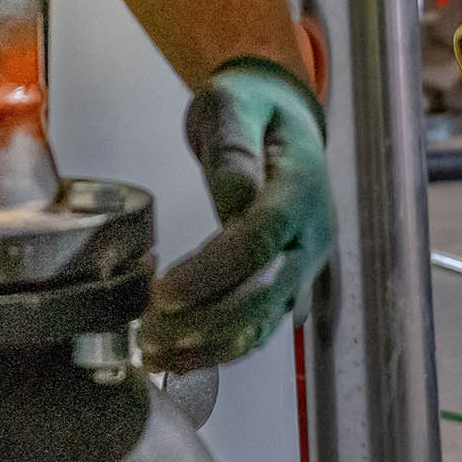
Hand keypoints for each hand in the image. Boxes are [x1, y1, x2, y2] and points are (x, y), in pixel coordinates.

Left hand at [141, 57, 333, 369]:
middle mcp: (311, 234)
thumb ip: (233, 148)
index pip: (261, 239)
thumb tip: (237, 196)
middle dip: (207, 322)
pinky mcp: (285, 284)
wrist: (279, 117)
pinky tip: (175, 357)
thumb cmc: (251, 107)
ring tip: (153, 353)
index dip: (213, 272)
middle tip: (150, 334)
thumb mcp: (233, 104)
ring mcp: (302, 265)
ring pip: (263, 322)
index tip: (165, 291)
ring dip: (209, 347)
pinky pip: (257, 328)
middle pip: (266, 294)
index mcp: (302, 186)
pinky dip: (218, 350)